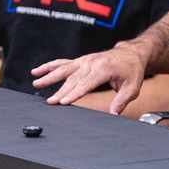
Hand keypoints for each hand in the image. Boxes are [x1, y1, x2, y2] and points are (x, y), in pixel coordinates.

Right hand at [32, 42, 150, 114]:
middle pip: (73, 79)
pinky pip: (62, 62)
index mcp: (104, 69)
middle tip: (50, 102)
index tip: (63, 102)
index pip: (86, 84)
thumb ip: (121, 101)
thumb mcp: (132, 87)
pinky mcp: (80, 60)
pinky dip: (49, 66)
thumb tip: (112, 115)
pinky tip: (37, 71)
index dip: (74, 94)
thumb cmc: (132, 71)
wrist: (131, 54)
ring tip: (36, 83)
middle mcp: (92, 63)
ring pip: (64, 69)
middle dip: (60, 91)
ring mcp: (84, 60)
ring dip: (49, 76)